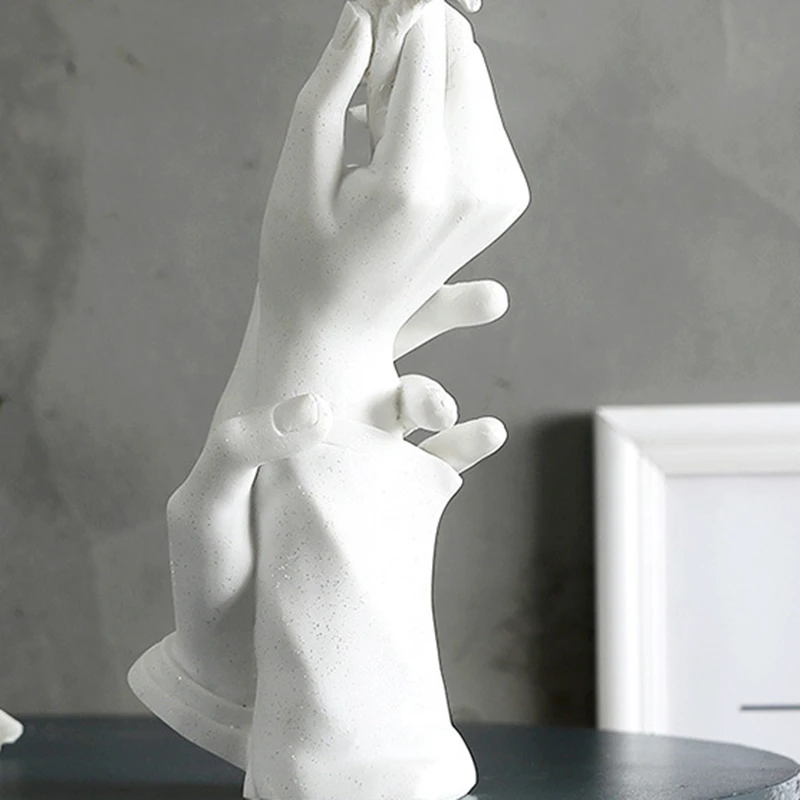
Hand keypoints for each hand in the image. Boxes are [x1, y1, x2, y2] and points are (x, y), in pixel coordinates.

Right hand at [254, 0, 528, 423]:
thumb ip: (330, 86)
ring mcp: (497, 198)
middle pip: (460, 62)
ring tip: (379, 143)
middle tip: (365, 107)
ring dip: (427, 88)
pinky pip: (483, 118)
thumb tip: (364, 14)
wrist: (341, 329)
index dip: (395, 24)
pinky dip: (444, 117)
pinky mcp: (506, 199)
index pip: (426, 55)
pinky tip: (404, 158)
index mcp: (414, 184)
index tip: (368, 24)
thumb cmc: (304, 258)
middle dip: (412, 58)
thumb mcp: (298, 174)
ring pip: (475, 84)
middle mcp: (470, 189)